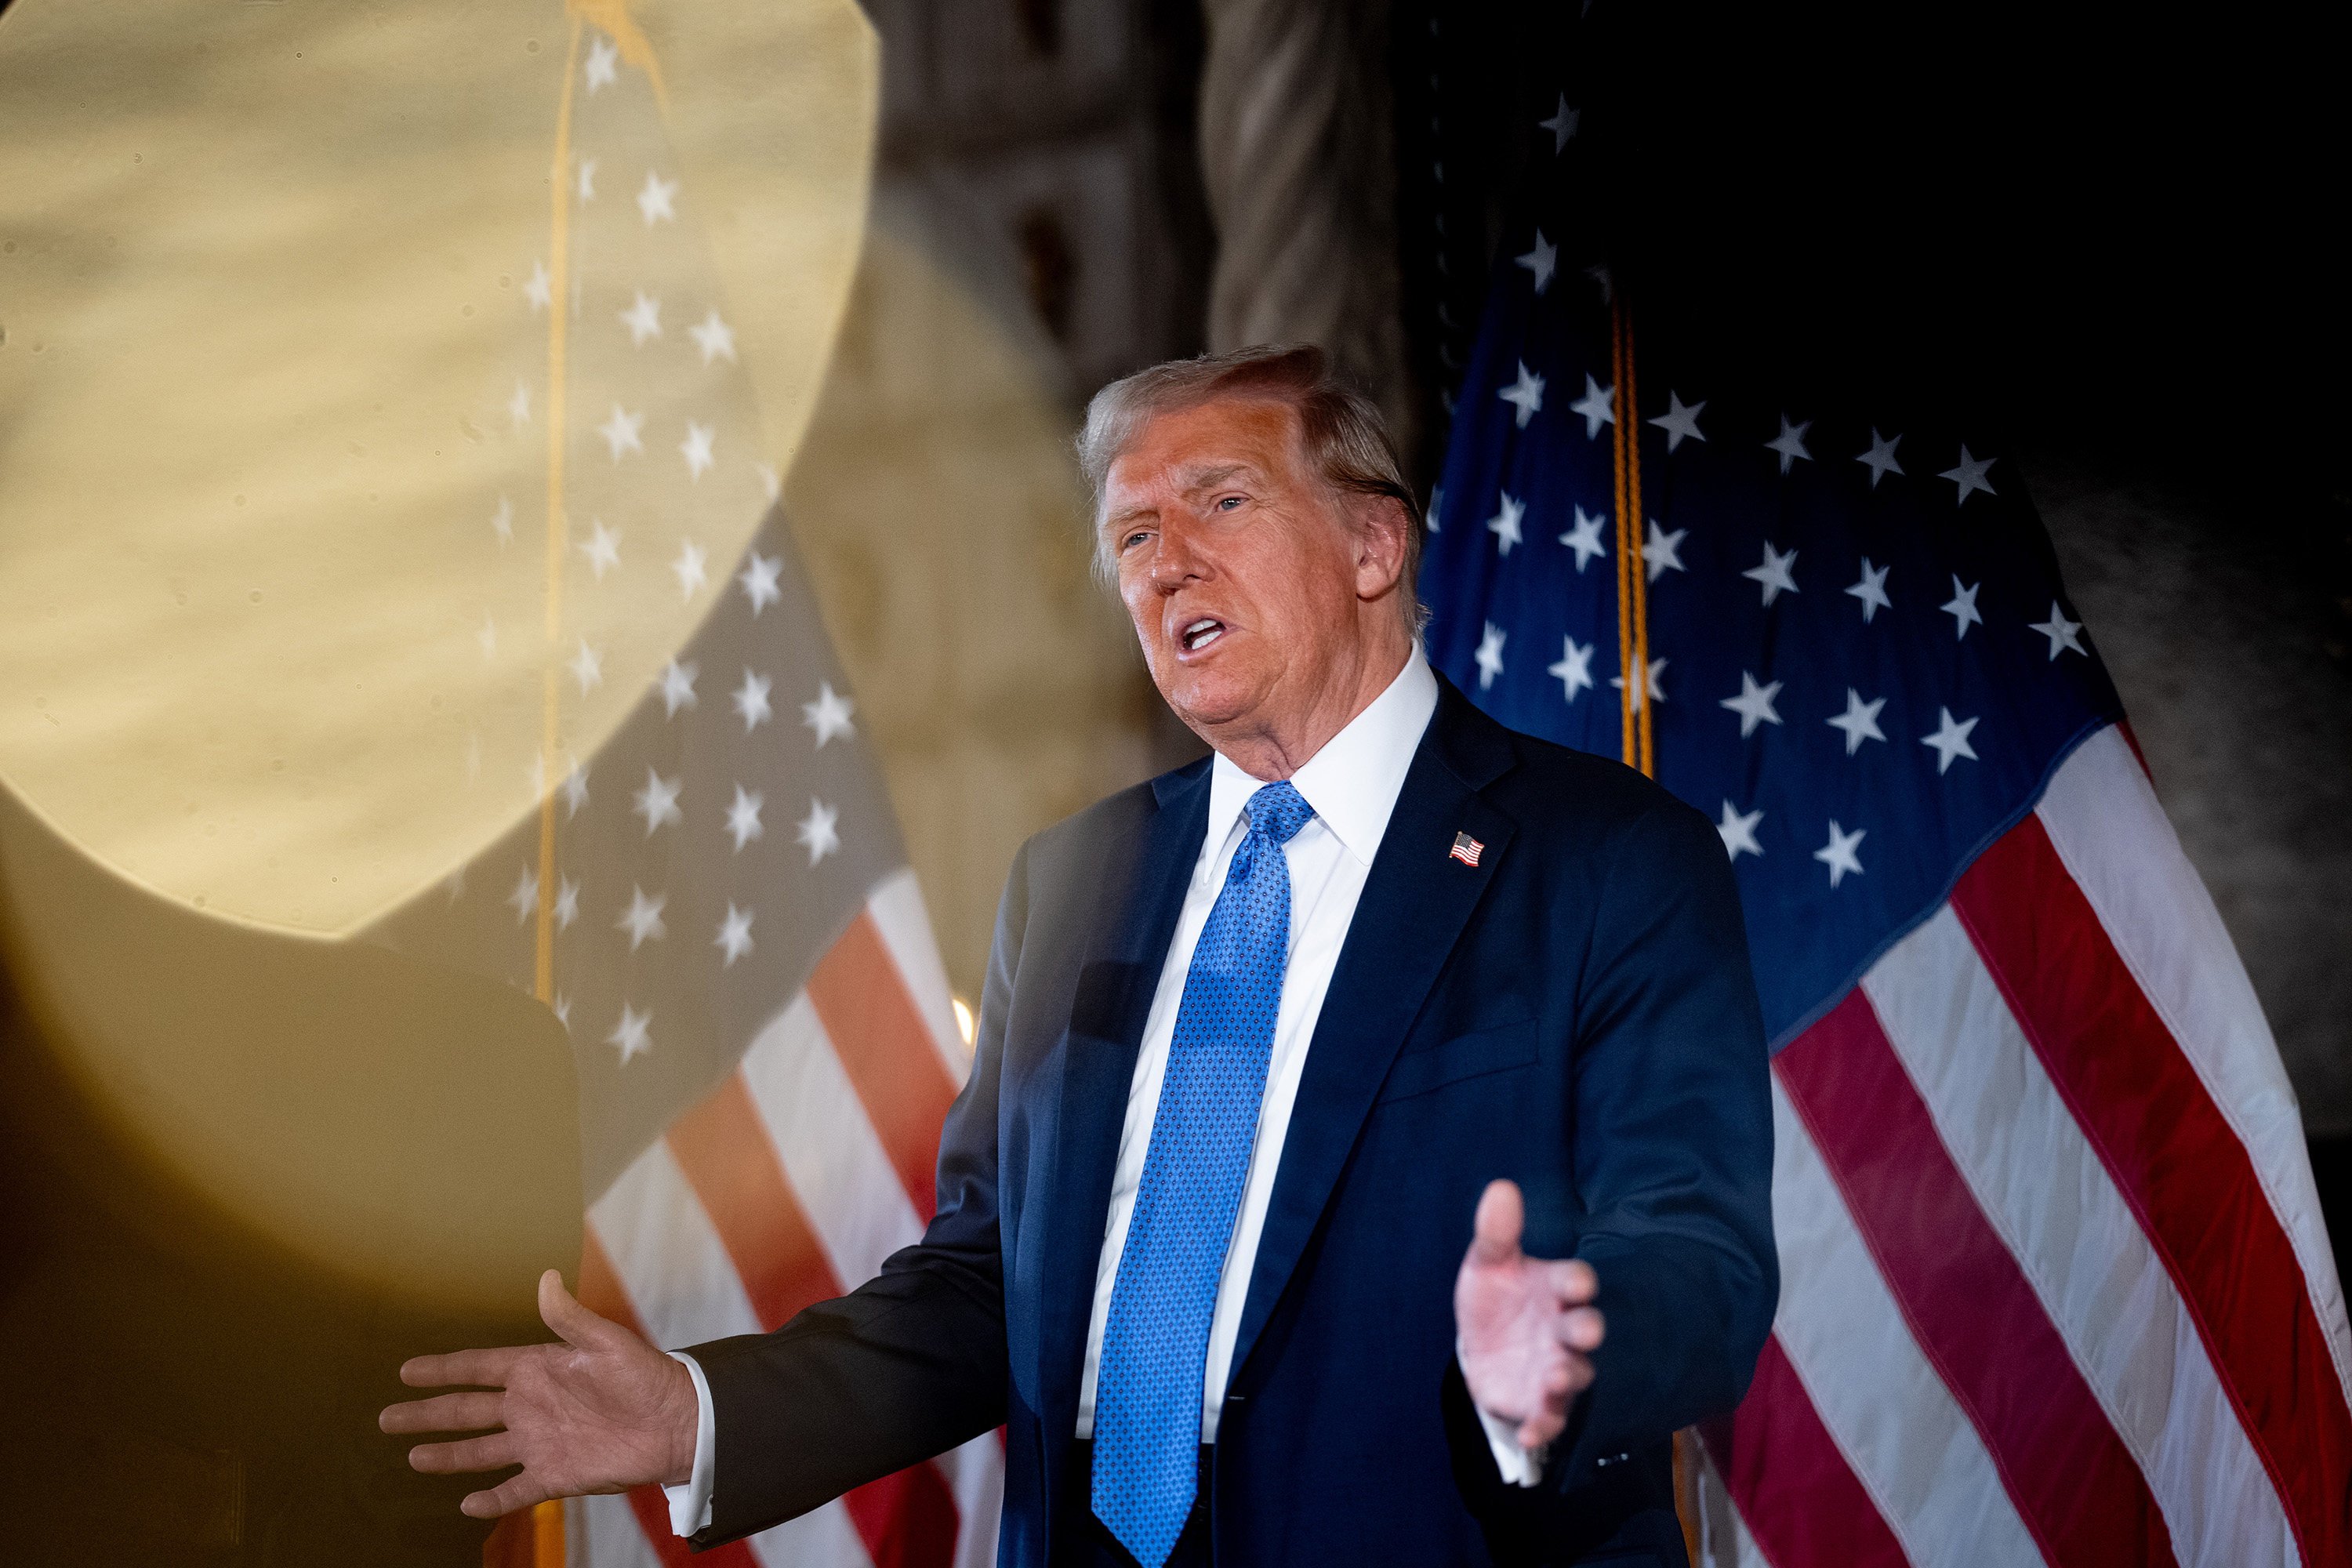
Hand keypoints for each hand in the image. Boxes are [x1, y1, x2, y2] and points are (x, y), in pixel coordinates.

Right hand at [380, 1268, 699, 1518]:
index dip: (443, 1370)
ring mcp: (539, 1442)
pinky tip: (467, 1506)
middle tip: (386, 1417)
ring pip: (481, 1452)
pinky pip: (515, 1490)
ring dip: (447, 1456)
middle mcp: (530, 1406)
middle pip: (466, 1411)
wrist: (678, 1422)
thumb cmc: (647, 1375)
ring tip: (412, 1459)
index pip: (478, 1368)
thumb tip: (545, 1278)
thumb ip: (569, 1317)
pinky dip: (492, 1500)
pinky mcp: (555, 1475)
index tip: (406, 1369)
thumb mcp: (606, 1341)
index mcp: (538, 1369)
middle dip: (427, 1414)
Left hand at [1454, 1179, 1604, 1450]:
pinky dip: (1542, 1427)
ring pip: (1572, 1375)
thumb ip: (1496, 1233)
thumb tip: (1501, 1187)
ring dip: (1566, 1378)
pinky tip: (1529, 1434)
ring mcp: (1555, 1368)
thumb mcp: (1488, 1264)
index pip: (1576, 1280)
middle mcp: (1563, 1330)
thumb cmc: (1495, 1298)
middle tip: (1583, 1331)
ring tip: (1553, 1378)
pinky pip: (1548, 1419)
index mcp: (1555, 1289)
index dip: (1577, 1282)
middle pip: (1586, 1329)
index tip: (1573, 1283)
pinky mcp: (1538, 1404)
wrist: (1481, 1345)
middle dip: (1587, 1330)